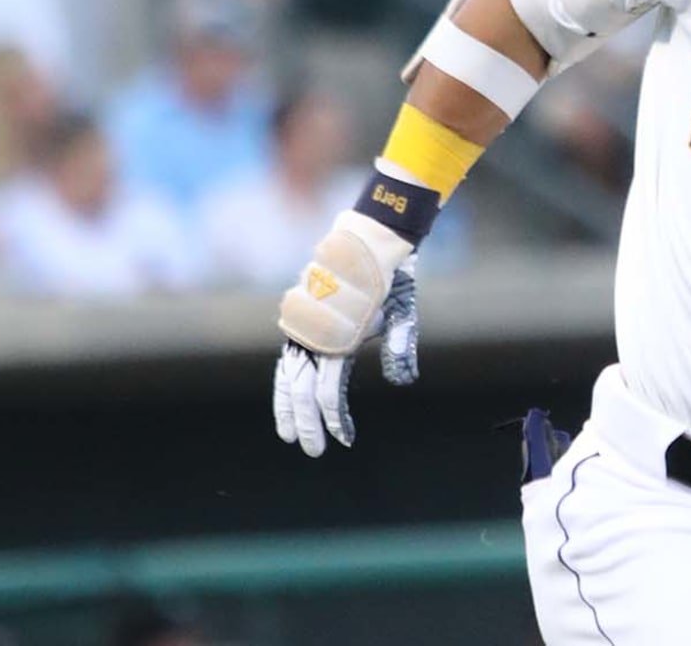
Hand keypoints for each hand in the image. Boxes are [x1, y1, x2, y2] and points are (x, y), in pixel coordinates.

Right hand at [273, 210, 420, 455]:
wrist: (370, 239)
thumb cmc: (391, 278)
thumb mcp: (403, 310)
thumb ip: (400, 344)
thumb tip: (404, 382)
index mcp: (339, 334)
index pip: (328, 389)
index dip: (333, 418)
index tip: (344, 440)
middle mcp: (314, 332)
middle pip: (302, 389)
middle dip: (306, 422)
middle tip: (313, 452)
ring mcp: (303, 325)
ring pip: (288, 375)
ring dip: (288, 407)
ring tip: (289, 434)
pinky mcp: (301, 320)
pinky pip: (289, 358)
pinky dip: (286, 382)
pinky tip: (289, 400)